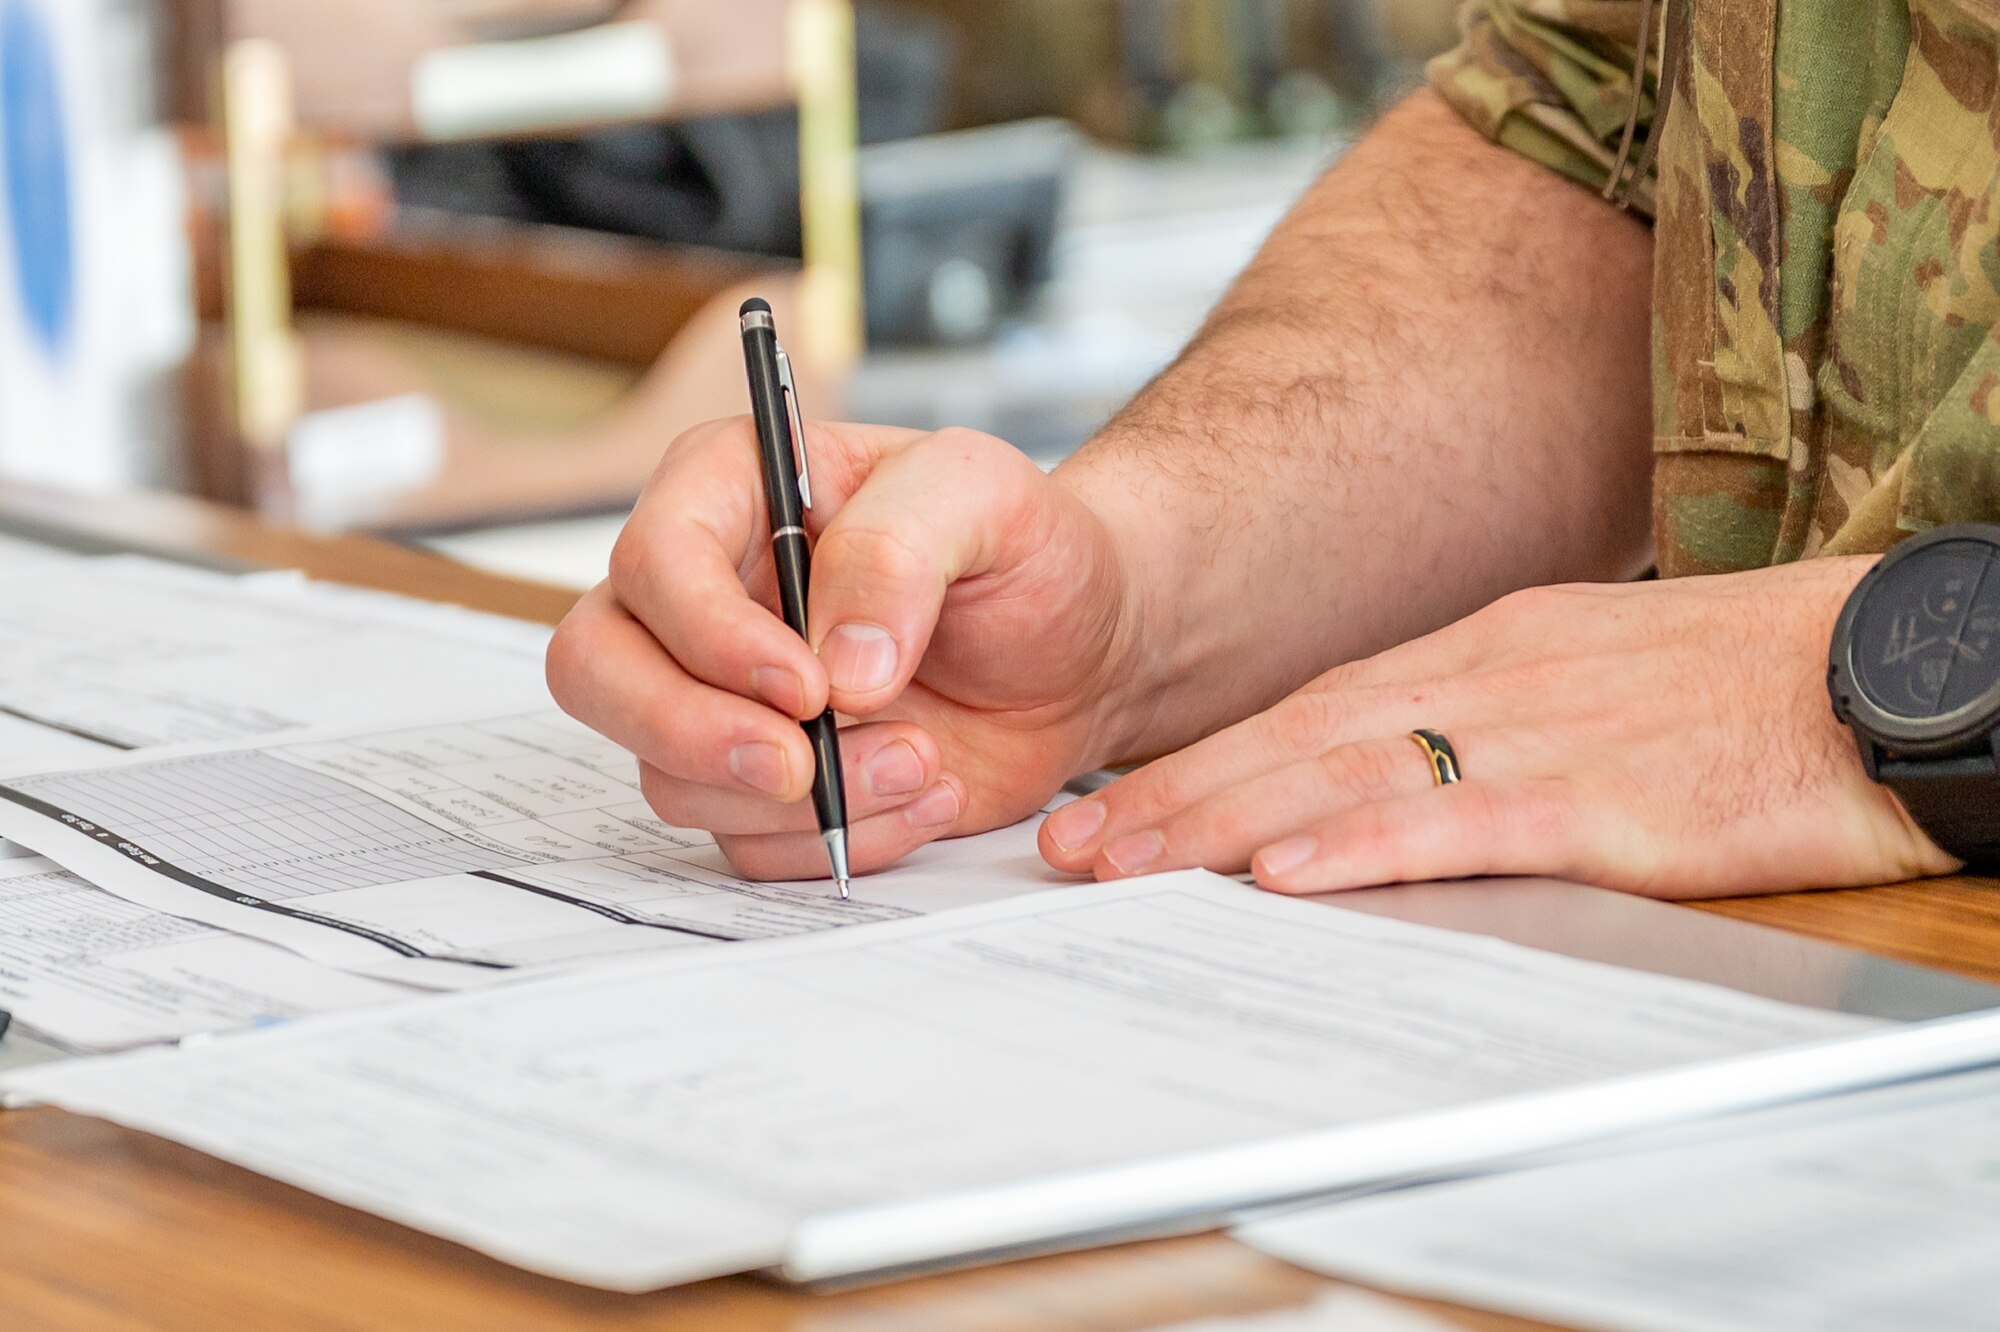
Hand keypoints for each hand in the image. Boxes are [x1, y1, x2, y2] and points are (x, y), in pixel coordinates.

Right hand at [548, 418, 1146, 878]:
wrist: (1083, 647)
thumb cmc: (1026, 548)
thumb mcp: (985, 495)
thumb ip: (901, 548)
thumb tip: (837, 662)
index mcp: (734, 492)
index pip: (655, 560)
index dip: (710, 634)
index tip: (807, 685)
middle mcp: (704, 596)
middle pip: (598, 672)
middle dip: (688, 732)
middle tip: (796, 765)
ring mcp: (724, 697)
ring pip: (669, 773)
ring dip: (799, 797)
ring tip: (924, 757)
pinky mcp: (766, 781)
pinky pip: (748, 840)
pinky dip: (840, 838)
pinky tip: (926, 791)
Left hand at [1039, 559, 1958, 897]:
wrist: (1876, 664)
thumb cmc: (1738, 682)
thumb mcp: (1586, 674)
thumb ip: (1483, 716)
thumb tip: (1388, 773)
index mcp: (1483, 651)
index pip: (1311, 707)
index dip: (1206, 757)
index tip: (1121, 800)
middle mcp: (1486, 679)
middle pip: (1298, 738)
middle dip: (1176, 794)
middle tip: (1072, 846)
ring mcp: (1538, 734)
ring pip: (1347, 778)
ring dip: (1225, 823)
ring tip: (1128, 862)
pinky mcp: (1603, 800)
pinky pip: (1461, 823)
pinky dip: (1365, 847)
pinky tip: (1289, 874)